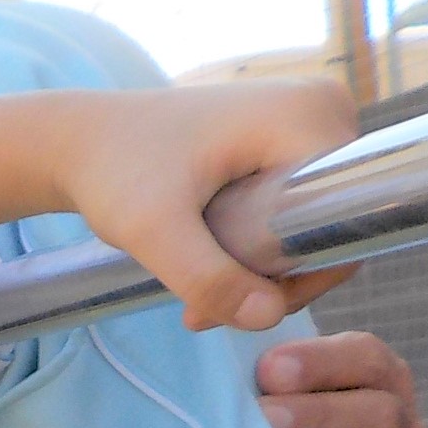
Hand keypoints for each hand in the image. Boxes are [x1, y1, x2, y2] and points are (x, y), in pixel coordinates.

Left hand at [57, 78, 356, 332]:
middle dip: (270, 281)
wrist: (82, 139)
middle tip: (203, 312)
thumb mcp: (153, 230)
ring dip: (255, 274)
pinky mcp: (285, 140)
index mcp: (312, 116)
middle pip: (330, 226)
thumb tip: (270, 317)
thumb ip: (207, 277)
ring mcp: (306, 123)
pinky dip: (250, 248)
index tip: (231, 304)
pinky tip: (202, 270)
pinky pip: (290, 210)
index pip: (345, 221)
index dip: (299, 276)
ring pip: (308, 225)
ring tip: (195, 302)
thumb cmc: (113, 171)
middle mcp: (324, 110)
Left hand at [257, 330, 423, 427]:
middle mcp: (396, 408)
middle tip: (265, 417)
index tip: (268, 370)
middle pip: (374, 406)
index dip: (316, 362)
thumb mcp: (278, 391)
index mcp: (372, 370)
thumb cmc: (283, 426)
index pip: (361, 355)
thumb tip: (214, 341)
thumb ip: (263, 373)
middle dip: (315, 412)